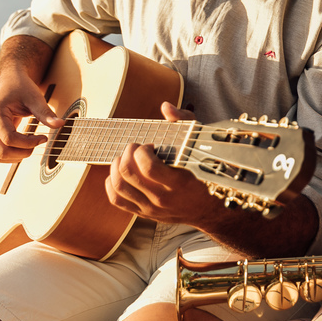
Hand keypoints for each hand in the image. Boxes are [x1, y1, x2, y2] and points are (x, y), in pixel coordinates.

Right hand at [0, 69, 63, 162]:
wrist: (10, 81)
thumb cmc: (21, 87)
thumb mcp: (35, 97)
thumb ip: (45, 113)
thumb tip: (60, 124)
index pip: (9, 139)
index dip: (28, 143)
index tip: (44, 138)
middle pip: (1, 152)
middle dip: (22, 152)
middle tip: (39, 142)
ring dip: (15, 157)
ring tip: (31, 146)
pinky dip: (10, 155)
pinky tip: (24, 146)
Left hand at [104, 101, 216, 224]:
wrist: (210, 210)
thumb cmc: (206, 174)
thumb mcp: (201, 146)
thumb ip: (184, 123)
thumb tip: (165, 106)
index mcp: (179, 182)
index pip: (147, 167)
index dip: (141, 150)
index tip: (150, 146)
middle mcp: (163, 198)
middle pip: (128, 174)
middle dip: (127, 154)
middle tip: (136, 148)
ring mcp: (151, 208)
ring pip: (119, 186)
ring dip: (116, 167)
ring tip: (126, 159)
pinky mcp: (144, 213)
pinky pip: (117, 200)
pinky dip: (111, 184)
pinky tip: (119, 173)